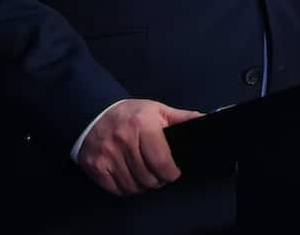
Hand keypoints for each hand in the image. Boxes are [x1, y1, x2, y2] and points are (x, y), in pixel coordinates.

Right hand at [76, 98, 202, 195]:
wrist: (94, 112)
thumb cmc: (130, 113)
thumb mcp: (157, 110)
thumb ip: (181, 118)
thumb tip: (204, 120)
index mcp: (142, 125)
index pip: (161, 162)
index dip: (171, 173)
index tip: (173, 172)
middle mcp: (123, 140)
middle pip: (147, 178)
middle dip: (158, 180)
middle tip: (159, 174)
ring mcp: (107, 155)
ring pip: (132, 186)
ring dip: (142, 186)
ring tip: (145, 176)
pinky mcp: (95, 166)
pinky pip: (116, 189)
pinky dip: (126, 188)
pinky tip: (130, 178)